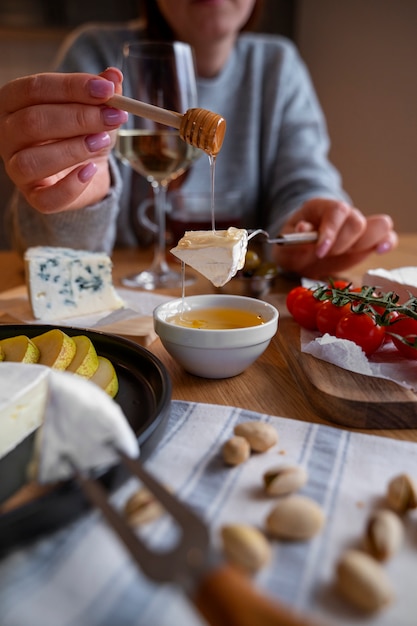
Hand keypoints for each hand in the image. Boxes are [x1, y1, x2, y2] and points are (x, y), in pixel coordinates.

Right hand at [0, 67, 126, 212]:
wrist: (87, 171)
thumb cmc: (82, 133)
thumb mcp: (94, 108)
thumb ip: (102, 92)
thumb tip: (113, 75)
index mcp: (14, 102)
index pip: (35, 88)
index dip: (72, 87)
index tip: (107, 89)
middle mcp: (7, 134)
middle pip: (33, 122)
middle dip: (79, 118)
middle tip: (113, 116)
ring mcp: (16, 168)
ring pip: (33, 160)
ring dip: (73, 149)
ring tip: (103, 141)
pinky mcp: (34, 197)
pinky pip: (47, 198)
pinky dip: (71, 186)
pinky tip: (91, 171)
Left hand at [273, 198, 397, 277]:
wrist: (300, 254)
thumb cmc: (293, 247)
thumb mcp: (285, 245)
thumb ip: (292, 239)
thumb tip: (304, 228)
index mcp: (320, 207)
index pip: (336, 210)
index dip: (331, 231)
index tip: (320, 251)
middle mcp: (343, 213)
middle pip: (357, 221)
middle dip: (342, 244)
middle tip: (325, 255)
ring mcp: (358, 226)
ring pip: (379, 225)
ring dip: (364, 244)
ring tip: (346, 254)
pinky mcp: (368, 241)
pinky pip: (387, 235)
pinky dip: (387, 242)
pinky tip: (379, 251)